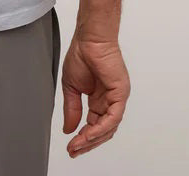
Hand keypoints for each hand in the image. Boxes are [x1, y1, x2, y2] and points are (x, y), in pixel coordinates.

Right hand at [61, 32, 130, 157]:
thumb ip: (72, 109)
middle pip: (102, 131)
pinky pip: (113, 117)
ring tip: (78, 144)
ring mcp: (116, 98)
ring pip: (108, 127)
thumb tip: (68, 129)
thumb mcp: (71, 87)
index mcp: (98, 99)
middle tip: (74, 150)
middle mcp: (109, 101)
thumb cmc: (82, 54)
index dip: (82, 138)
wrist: (89, 38)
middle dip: (87, 143)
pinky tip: (88, 133)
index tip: (71, 146)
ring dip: (92, 138)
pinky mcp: (120, 94)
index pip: (93, 125)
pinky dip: (101, 128)